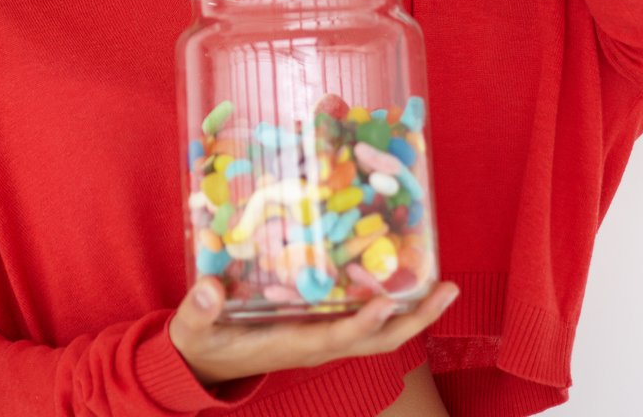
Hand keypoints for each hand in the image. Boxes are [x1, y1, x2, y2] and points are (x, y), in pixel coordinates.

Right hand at [168, 276, 460, 387]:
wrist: (203, 363)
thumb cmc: (200, 343)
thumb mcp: (193, 330)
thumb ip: (199, 311)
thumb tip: (210, 289)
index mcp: (291, 345)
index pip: (336, 339)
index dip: (363, 324)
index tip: (387, 302)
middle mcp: (316, 345)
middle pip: (377, 341)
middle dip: (415, 320)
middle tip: (449, 290)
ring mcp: (322, 339)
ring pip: (378, 333)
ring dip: (413, 313)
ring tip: (444, 285)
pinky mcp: (321, 329)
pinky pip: (364, 320)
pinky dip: (390, 305)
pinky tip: (402, 279)